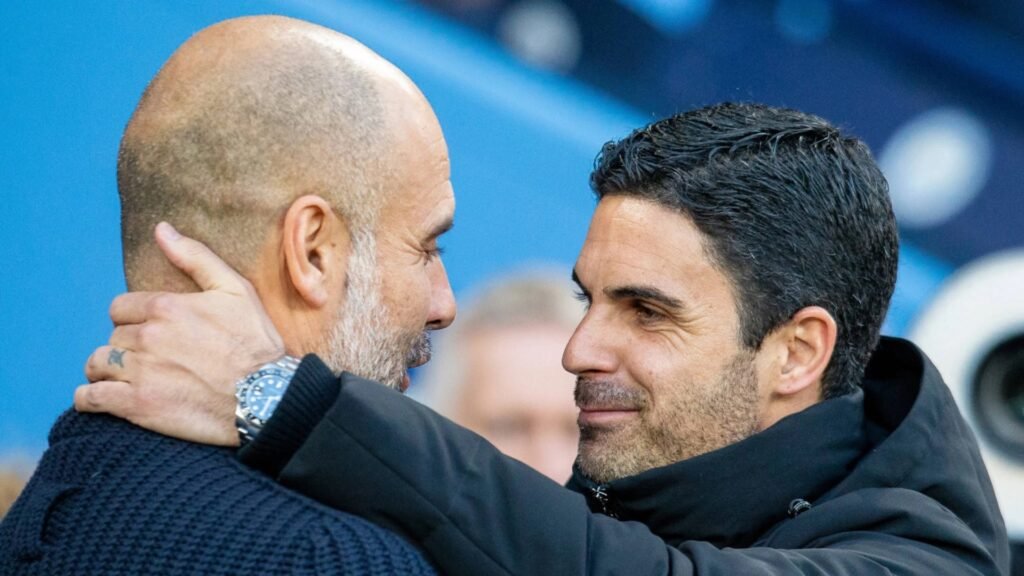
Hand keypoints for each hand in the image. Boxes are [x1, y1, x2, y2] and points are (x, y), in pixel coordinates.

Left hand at [75, 222, 284, 445]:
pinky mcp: (138, 405)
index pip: (121, 308)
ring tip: (128, 379)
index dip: (134, 319)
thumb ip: (195, 257)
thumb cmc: (256, 343)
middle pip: (113, 337)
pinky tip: (103, 399)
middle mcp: (148, 336)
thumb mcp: (235, 290)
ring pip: (98, 364)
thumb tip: (161, 229)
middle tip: (152, 359)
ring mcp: (140, 372)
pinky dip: (91, 399)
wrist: (269, 397)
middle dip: (127, 346)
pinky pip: (91, 398)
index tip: (152, 332)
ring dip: (107, 371)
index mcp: (166, 307)